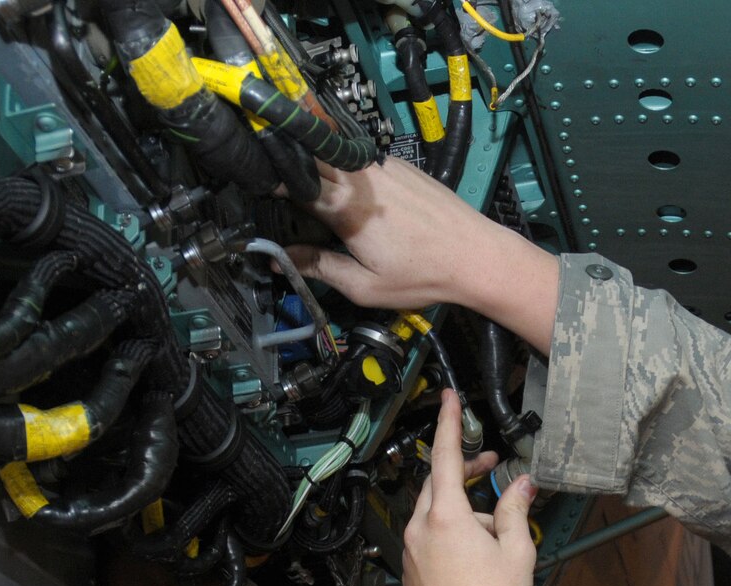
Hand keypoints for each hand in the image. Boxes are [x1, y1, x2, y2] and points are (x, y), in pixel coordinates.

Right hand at [289, 160, 560, 349]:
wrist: (476, 255)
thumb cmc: (422, 277)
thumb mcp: (364, 287)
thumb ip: (318, 268)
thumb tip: (278, 261)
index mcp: (345, 208)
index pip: (293, 181)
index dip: (270, 180)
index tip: (254, 186)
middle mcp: (359, 178)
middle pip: (310, 156)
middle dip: (288, 162)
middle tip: (270, 175)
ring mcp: (380, 167)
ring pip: (333, 153)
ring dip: (314, 160)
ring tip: (301, 176)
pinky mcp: (398, 165)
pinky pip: (358, 158)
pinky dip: (341, 164)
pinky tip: (340, 181)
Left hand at [404, 389, 537, 585]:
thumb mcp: (516, 551)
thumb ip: (515, 511)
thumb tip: (522, 486)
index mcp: (445, 516)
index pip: (445, 456)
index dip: (448, 423)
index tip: (448, 399)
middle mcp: (420, 529)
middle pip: (438, 483)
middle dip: (465, 470)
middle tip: (492, 467)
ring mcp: (411, 552)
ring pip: (434, 513)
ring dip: (461, 508)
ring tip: (494, 528)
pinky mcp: (410, 572)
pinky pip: (428, 538)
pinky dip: (450, 533)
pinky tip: (475, 554)